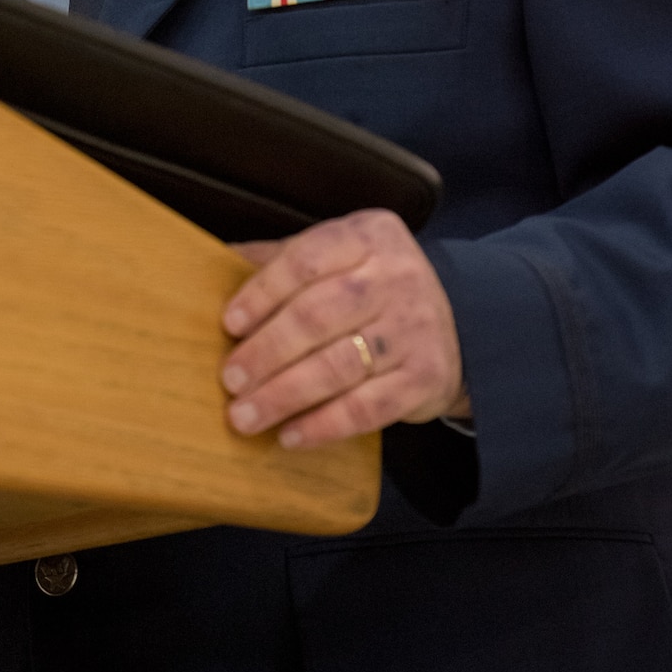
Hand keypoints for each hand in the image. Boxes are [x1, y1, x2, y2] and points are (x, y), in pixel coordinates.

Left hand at [220, 209, 469, 449]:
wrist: (461, 323)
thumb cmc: (373, 288)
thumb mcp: (338, 255)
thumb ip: (280, 258)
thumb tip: (210, 261)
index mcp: (368, 235)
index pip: (307, 258)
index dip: (263, 292)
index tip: (229, 324)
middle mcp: (396, 277)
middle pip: (319, 314)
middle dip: (267, 351)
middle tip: (230, 379)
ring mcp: (414, 329)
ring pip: (340, 365)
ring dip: (285, 394)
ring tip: (245, 415)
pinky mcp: (426, 378)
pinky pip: (368, 408)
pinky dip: (324, 425)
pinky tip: (290, 435)